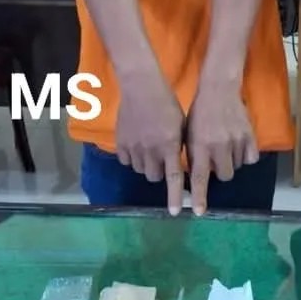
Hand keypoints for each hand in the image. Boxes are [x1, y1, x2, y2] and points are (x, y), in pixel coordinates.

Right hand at [116, 69, 184, 215]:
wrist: (141, 86)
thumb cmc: (167, 103)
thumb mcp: (181, 124)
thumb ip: (179, 146)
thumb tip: (180, 164)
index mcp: (170, 145)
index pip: (173, 178)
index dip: (174, 197)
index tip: (174, 213)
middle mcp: (151, 150)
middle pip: (154, 177)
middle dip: (159, 171)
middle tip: (162, 158)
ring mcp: (133, 147)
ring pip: (140, 169)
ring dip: (146, 163)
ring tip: (149, 145)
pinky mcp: (120, 143)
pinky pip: (126, 160)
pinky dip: (132, 156)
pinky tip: (136, 141)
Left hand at [186, 83, 257, 216]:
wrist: (219, 89)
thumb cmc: (199, 112)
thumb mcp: (189, 135)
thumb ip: (194, 156)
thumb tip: (197, 178)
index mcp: (200, 146)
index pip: (200, 178)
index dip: (200, 197)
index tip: (200, 213)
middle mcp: (219, 146)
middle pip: (225, 176)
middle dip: (221, 170)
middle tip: (216, 158)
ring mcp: (237, 141)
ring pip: (237, 167)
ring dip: (232, 161)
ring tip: (226, 145)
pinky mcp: (250, 136)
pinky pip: (251, 158)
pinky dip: (245, 155)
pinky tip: (239, 144)